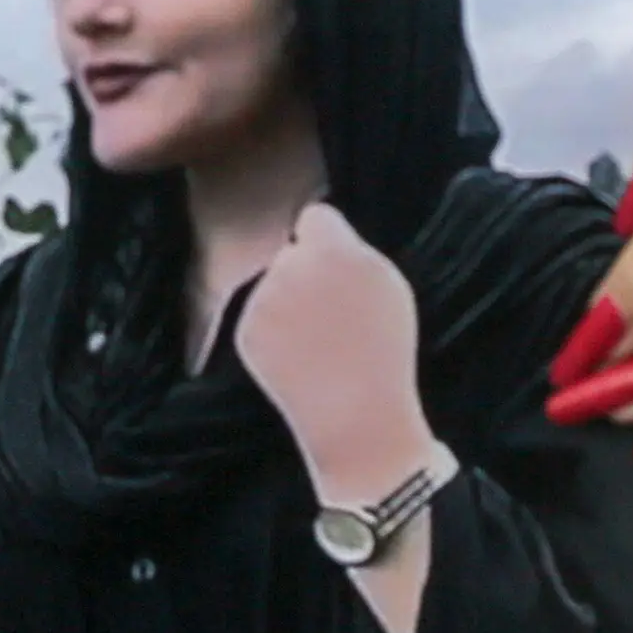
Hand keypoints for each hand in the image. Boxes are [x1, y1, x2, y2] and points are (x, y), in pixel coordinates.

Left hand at [241, 204, 439, 503]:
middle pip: (291, 253)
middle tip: (330, 311)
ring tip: (317, 341)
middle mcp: (289, 266)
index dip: (326, 240)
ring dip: (288, 302)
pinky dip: (273, 333)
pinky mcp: (245, 331)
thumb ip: (352, 250)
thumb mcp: (388, 286)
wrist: (356, 415)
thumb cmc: (382, 349)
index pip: (315, 216)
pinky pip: (259, 317)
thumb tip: (320, 227)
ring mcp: (262, 300)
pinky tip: (298, 357)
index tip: (335, 261)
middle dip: (305, 271)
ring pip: (273, 285)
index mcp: (331, 250)